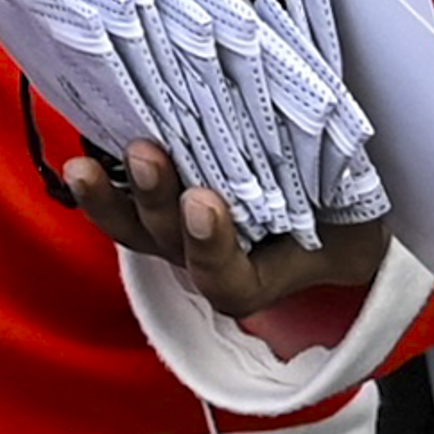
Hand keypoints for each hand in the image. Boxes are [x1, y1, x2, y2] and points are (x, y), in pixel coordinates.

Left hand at [56, 135, 393, 326]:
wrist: (329, 207)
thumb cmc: (342, 210)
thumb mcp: (353, 212)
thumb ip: (337, 196)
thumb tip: (329, 151)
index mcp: (257, 273)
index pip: (225, 282)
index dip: (209, 249)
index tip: (205, 202)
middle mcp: (205, 257)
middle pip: (168, 245)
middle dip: (154, 201)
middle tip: (148, 155)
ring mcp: (173, 231)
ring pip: (133, 227)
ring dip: (109, 197)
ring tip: (85, 165)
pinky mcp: (154, 199)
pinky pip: (119, 199)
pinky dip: (101, 179)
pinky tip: (79, 150)